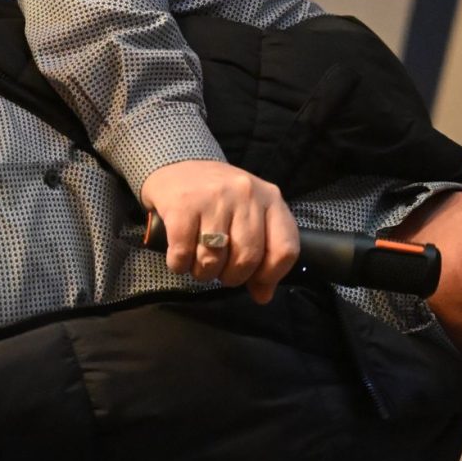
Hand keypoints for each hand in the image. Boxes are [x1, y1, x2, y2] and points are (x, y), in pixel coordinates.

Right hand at [140, 160, 299, 302]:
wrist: (176, 164)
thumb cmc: (217, 197)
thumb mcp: (248, 216)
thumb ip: (263, 253)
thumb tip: (264, 296)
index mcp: (270, 198)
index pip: (285, 248)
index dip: (271, 275)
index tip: (255, 281)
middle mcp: (245, 194)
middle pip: (247, 258)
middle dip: (232, 277)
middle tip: (221, 272)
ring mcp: (214, 197)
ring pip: (213, 259)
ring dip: (203, 273)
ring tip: (199, 264)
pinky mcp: (183, 203)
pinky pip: (183, 252)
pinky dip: (179, 264)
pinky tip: (179, 258)